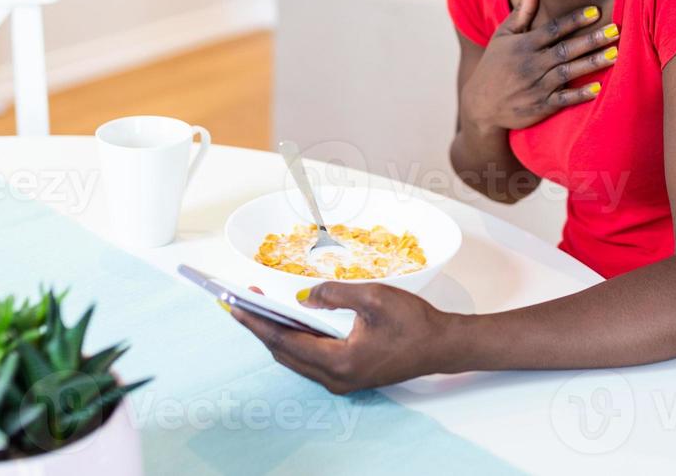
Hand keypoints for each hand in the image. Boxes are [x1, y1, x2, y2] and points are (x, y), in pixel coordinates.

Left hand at [229, 282, 459, 394]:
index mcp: (339, 362)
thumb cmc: (413, 323)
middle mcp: (335, 378)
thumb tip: (303, 297)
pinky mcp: (347, 376)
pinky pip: (309, 359)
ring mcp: (341, 381)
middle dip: (260, 327)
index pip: (285, 341)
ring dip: (275, 334)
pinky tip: (288, 321)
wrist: (441, 346)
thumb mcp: (374, 297)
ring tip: (257, 309)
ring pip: (295, 358)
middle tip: (238, 302)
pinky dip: (294, 340)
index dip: (257, 322)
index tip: (234, 305)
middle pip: (284, 353)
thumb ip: (334, 294)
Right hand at [459, 0, 618, 131]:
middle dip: (591, 40)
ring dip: (592, 63)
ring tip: (614, 54)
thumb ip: (523, 11)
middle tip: (615, 30)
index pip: (553, 29)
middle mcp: (531, 64)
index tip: (595, 11)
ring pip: (568, 72)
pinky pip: (563, 100)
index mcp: (524, 45)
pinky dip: (580, 95)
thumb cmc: (495, 64)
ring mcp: (536, 86)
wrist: (481, 104)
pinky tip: (598, 88)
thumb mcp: (503, 35)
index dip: (574, 20)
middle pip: (565, 49)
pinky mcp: (540, 107)